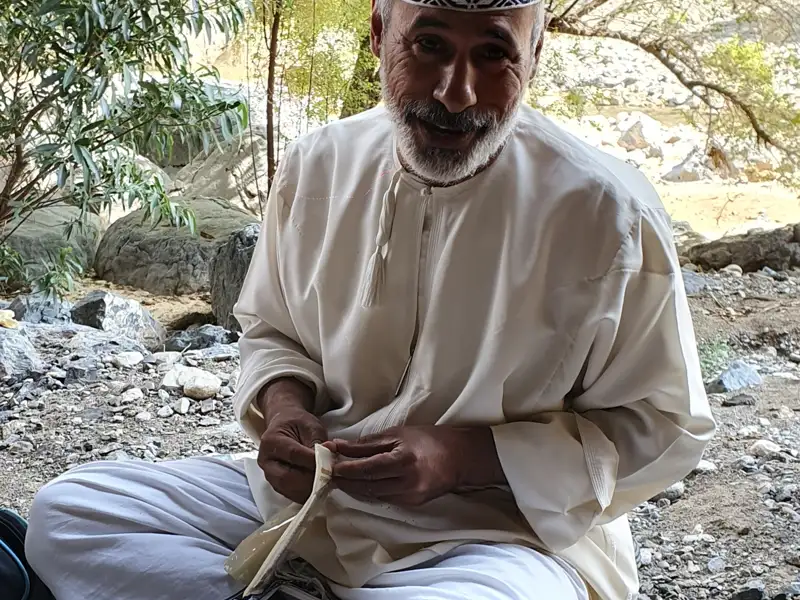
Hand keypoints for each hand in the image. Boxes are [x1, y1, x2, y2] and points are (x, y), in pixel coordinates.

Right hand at [257, 379, 326, 503]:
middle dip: (310, 480)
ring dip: (309, 490)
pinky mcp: (276, 484)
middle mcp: (265, 461)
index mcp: (271, 441)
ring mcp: (269, 475)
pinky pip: (290, 494)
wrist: (285, 425)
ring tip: (326, 484)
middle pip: (286, 477)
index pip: (293, 454)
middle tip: (330, 478)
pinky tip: (319, 489)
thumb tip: (330, 454)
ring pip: (288, 489)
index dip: (312, 461)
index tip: (330, 464)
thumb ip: (318, 441)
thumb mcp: (310, 425)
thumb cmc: (297, 423)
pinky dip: (305, 494)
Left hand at [328, 426, 465, 506]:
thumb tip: (339, 446)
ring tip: (341, 478)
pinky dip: (371, 492)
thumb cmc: (427, 440)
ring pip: (373, 495)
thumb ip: (367, 444)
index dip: (346, 468)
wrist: (459, 457)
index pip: (367, 468)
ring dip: (355, 487)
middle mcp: (407, 481)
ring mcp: (411, 496)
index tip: (329, 465)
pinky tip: (361, 485)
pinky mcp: (413, 504)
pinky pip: (385, 499)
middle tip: (328, 474)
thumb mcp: (397, 434)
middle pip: (367, 485)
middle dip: (346, 480)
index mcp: (404, 459)